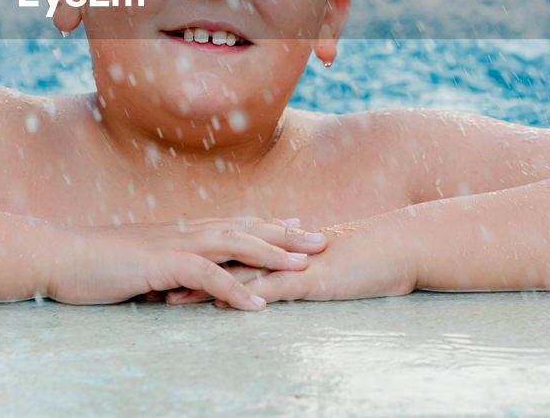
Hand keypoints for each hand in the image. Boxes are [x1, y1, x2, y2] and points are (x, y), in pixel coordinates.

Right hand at [45, 218, 327, 310]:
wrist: (60, 257)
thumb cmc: (97, 265)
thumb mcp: (142, 267)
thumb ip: (170, 272)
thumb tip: (188, 286)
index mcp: (181, 231)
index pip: (235, 223)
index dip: (270, 224)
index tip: (301, 225)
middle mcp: (184, 232)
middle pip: (245, 228)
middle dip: (285, 234)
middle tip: (322, 239)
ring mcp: (173, 245)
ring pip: (233, 245)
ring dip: (272, 255)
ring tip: (305, 267)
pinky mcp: (160, 265)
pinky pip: (206, 276)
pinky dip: (234, 289)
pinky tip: (258, 305)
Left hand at [166, 219, 416, 306]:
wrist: (400, 246)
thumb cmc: (365, 259)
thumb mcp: (321, 266)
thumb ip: (294, 271)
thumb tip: (270, 283)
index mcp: (277, 249)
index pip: (226, 254)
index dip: (192, 262)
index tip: (161, 272)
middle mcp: (277, 253)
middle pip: (221, 262)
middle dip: (185, 273)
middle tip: (149, 284)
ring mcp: (291, 264)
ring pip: (238, 275)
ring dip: (204, 287)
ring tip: (171, 299)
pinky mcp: (309, 279)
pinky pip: (272, 288)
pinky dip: (244, 295)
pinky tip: (222, 304)